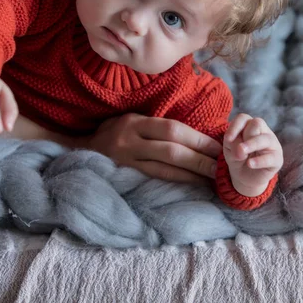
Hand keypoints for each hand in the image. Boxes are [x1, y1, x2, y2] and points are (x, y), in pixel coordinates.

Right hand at [86, 113, 221, 183]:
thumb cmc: (114, 129)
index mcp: (135, 122)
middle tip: (222, 166)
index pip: (172, 129)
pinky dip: (177, 181)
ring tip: (213, 178)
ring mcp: (127, 162)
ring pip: (165, 169)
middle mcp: (130, 141)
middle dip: (200, 159)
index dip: (196, 139)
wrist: (81, 147)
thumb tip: (195, 134)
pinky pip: (156, 179)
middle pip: (171, 151)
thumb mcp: (132, 118)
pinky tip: (193, 183)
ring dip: (193, 175)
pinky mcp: (125, 176)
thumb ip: (157, 126)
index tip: (217, 146)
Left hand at [223, 113, 282, 196]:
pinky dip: (259, 161)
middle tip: (239, 149)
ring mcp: (272, 144)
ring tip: (241, 154)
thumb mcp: (230, 150)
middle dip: (246, 135)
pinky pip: (271, 157)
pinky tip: (250, 164)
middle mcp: (263, 132)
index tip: (227, 139)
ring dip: (251, 145)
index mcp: (249, 125)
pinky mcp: (277, 159)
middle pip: (257, 123)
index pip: (243, 118)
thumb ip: (233, 145)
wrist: (244, 177)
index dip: (235, 126)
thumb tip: (241, 149)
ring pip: (265, 138)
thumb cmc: (237, 157)